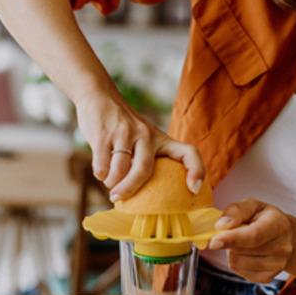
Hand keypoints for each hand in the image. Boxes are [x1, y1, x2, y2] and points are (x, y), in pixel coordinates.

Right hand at [74, 89, 203, 200]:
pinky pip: (102, 166)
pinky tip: (101, 170)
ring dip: (112, 183)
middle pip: (144, 170)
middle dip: (130, 189)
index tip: (193, 189)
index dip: (196, 170)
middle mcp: (146, 134)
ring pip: (119, 171)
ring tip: (110, 183)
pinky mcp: (103, 134)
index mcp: (161, 138)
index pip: (188, 152)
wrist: (98, 95)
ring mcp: (124, 133)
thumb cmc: (122, 127)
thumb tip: (147, 198)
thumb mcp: (143, 137)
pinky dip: (100, 174)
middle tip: (118, 199)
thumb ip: (147, 158)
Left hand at [206, 200, 295, 282]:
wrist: (285, 236)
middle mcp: (282, 247)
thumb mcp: (252, 205)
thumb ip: (236, 210)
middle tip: (236, 231)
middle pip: (241, 250)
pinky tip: (247, 253)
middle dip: (229, 240)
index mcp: (278, 225)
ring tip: (244, 242)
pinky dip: (237, 262)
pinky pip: (239, 271)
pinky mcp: (268, 277)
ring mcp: (277, 265)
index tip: (213, 241)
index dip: (232, 239)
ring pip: (237, 262)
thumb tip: (220, 226)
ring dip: (232, 251)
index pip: (253, 236)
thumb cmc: (264, 218)